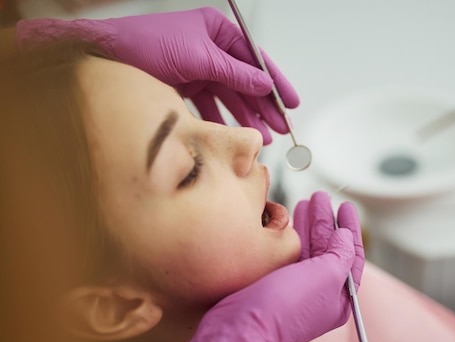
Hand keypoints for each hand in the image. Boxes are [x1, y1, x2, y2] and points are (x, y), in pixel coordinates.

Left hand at [15, 7, 298, 143]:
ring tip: (261, 137)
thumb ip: (235, 73)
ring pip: (230, 97)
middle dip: (263, 106)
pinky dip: (223, 121)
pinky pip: (211, 106)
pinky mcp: (186, 87)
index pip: (254, 59)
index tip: (290, 101)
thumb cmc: (145, 44)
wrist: (105, 57)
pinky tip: (234, 133)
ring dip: (246, 117)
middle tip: (279, 127)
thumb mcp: (199, 57)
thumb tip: (264, 84)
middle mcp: (210, 50)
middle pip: (245, 81)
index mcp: (217, 32)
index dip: (275, 82)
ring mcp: (198, 69)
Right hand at [160, 192, 363, 341]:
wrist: (242, 328)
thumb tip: (345, 236)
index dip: (350, 229)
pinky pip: (288, 255)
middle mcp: (318, 294)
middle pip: (327, 249)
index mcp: (339, 298)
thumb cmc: (287, 305)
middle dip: (325, 221)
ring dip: (308, 225)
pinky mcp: (272, 285)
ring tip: (305, 202)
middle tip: (320, 197)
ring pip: (307, 249)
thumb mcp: (325, 275)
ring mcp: (294, 290)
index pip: (350, 256)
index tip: (346, 206)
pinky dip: (290, 237)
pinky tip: (287, 223)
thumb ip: (340, 253)